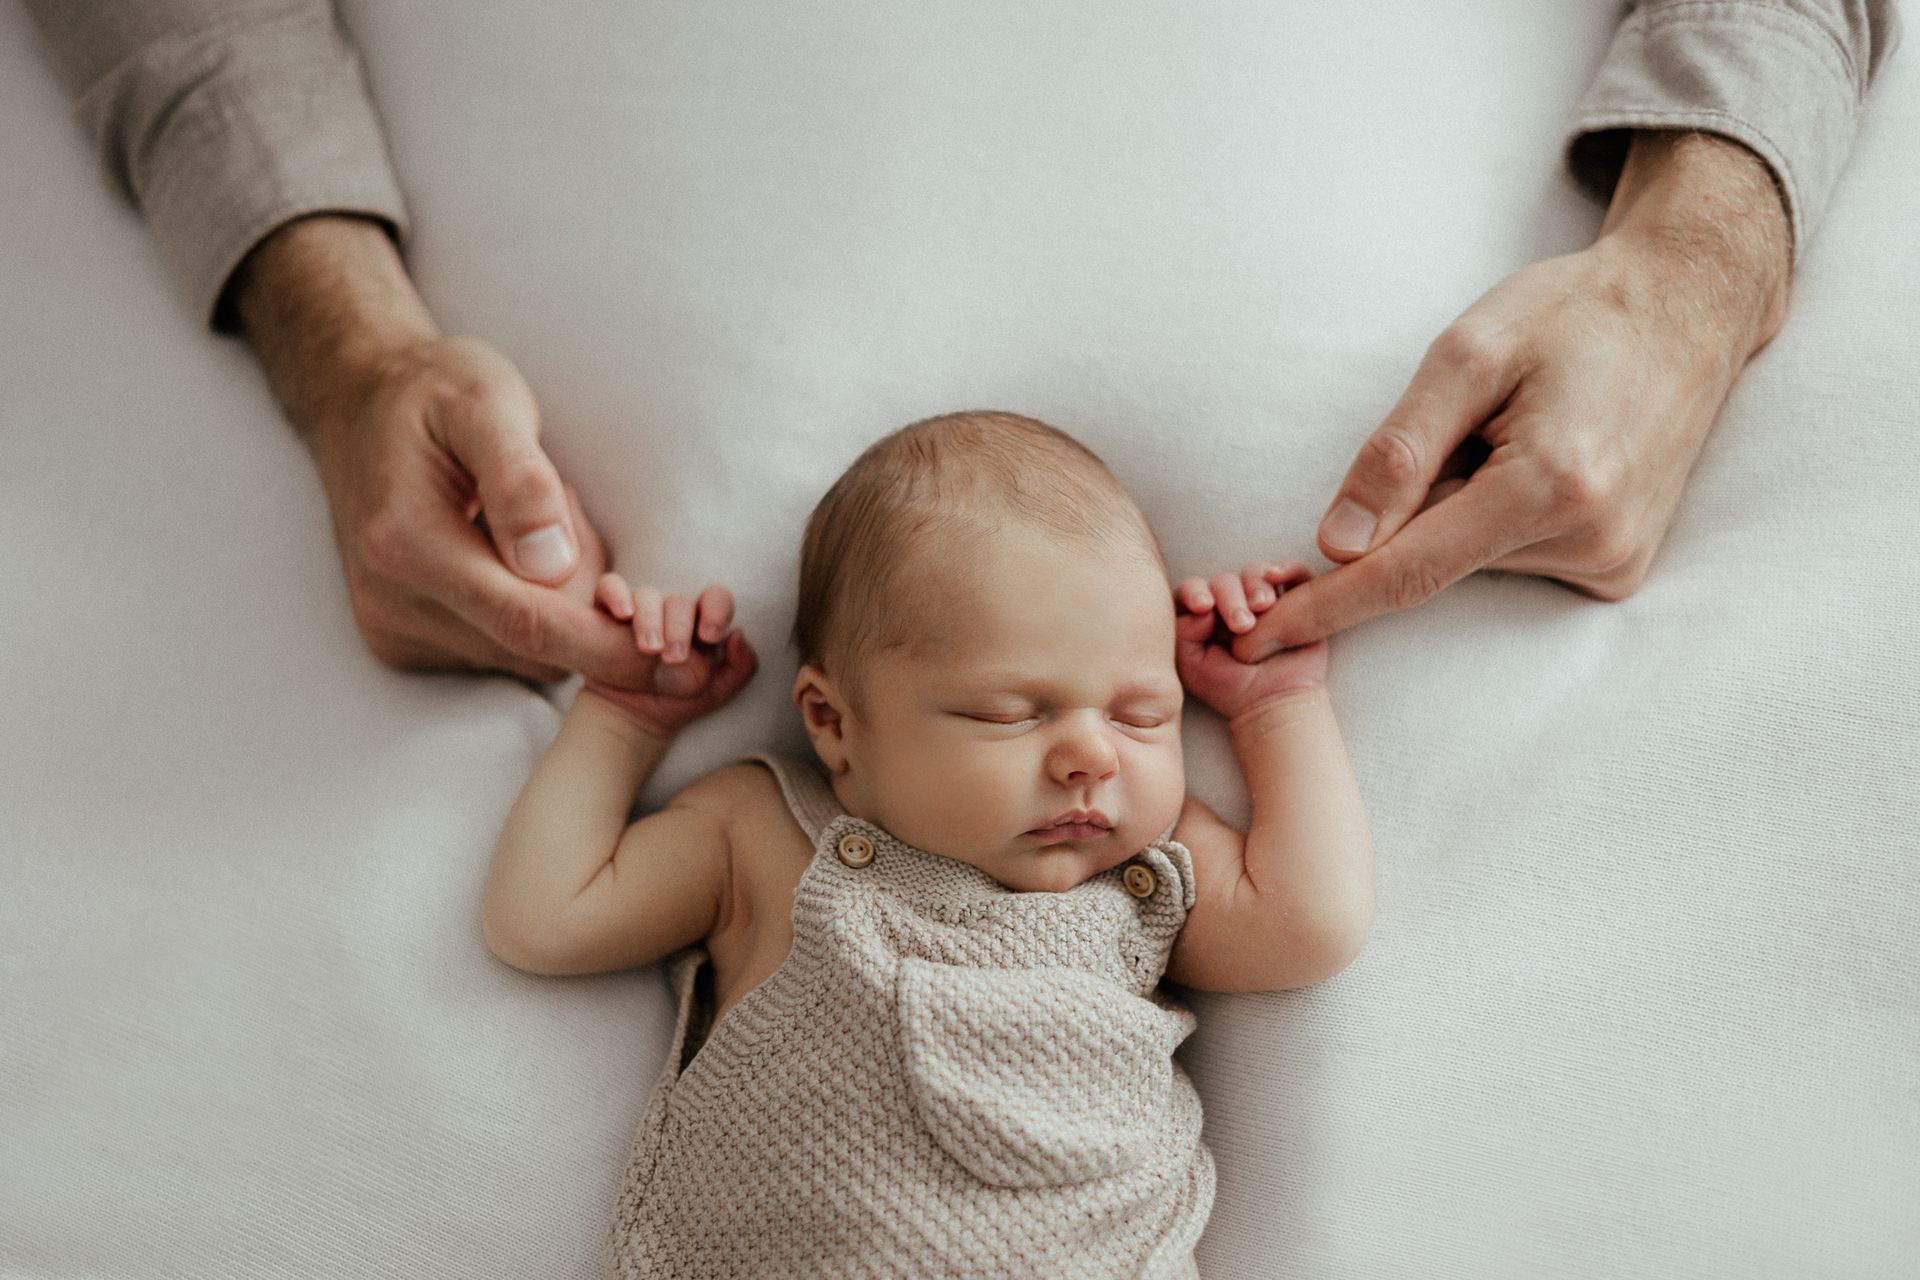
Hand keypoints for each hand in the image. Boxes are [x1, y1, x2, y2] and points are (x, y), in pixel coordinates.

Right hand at [234, 215, 657, 687]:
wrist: (358, 403)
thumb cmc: (435, 391)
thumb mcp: (487, 403)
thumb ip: (520, 480)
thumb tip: (553, 564)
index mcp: (408, 546)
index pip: (530, 626)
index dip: (613, 652)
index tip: (684, 666)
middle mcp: (393, 603)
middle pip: (537, 648)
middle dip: (588, 601)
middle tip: (567, 508)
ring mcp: (394, 629)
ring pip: (524, 654)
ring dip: (561, 604)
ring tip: (536, 522)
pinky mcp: (404, 640)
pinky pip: (500, 649)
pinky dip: (532, 612)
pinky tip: (514, 552)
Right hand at [583, 576, 757, 737]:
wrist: (631, 719)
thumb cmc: (676, 700)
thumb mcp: (716, 692)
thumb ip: (741, 668)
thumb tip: (738, 635)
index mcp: (700, 624)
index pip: (715, 598)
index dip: (716, 609)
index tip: (709, 637)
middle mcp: (670, 612)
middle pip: (679, 601)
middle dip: (679, 629)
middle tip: (674, 659)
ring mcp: (638, 610)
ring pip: (646, 596)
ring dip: (649, 621)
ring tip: (649, 650)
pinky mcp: (606, 611)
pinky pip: (609, 587)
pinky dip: (616, 595)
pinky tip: (623, 614)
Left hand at [1175, 562, 1326, 718]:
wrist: (1274, 703)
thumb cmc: (1230, 688)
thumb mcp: (1192, 666)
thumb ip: (1183, 635)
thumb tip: (1202, 610)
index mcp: (1204, 616)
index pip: (1193, 590)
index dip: (1195, 591)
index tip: (1203, 607)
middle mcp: (1232, 604)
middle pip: (1224, 581)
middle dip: (1231, 599)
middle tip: (1242, 625)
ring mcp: (1263, 601)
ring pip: (1255, 573)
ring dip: (1256, 586)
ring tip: (1263, 609)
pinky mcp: (1294, 599)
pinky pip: (1294, 573)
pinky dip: (1288, 569)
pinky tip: (1278, 576)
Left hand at [1234, 131, 1790, 660]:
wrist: (1687, 307)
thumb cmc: (1570, 315)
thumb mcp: (1468, 354)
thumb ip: (1399, 451)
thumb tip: (1335, 544)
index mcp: (1551, 485)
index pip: (1406, 573)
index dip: (1324, 607)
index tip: (1256, 640)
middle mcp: (1591, 539)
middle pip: (1433, 559)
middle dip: (1401, 517)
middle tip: (1457, 427)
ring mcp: (1612, 561)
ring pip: (1469, 559)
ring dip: (1457, 504)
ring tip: (1517, 430)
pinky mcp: (1619, 568)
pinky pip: (1512, 558)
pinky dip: (1493, 518)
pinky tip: (1537, 459)